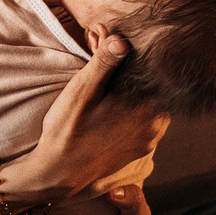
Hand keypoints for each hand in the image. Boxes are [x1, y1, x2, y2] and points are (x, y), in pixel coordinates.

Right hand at [3, 29, 169, 207]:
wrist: (58, 174)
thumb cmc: (68, 131)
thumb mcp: (82, 90)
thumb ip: (104, 63)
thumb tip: (122, 39)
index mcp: (148, 107)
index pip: (151, 71)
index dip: (132, 56)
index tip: (111, 48)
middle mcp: (157, 125)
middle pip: (150, 88)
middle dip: (131, 74)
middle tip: (103, 63)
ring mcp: (151, 140)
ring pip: (147, 105)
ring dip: (131, 94)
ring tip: (106, 90)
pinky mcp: (140, 150)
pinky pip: (143, 121)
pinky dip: (131, 112)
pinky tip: (110, 109)